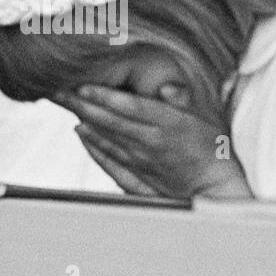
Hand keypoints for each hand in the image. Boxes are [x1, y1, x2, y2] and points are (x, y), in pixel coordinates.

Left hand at [53, 84, 251, 198]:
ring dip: (83, 122)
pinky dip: (93, 147)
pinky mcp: (138, 178)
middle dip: (82, 105)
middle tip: (59, 91)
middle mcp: (152, 143)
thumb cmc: (214, 150)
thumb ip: (182, 103)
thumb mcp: (205, 120)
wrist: (216, 189)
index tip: (83, 86)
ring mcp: (142, 162)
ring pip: (107, 139)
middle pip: (110, 121)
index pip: (131, 107)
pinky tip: (81, 134)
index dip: (105, 97)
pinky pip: (110, 161)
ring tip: (64, 105)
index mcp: (169, 124)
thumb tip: (167, 89)